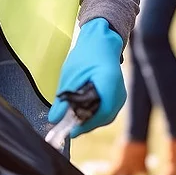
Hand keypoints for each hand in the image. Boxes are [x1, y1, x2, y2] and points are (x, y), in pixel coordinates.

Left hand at [48, 18, 125, 137]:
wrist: (101, 42)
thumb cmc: (86, 55)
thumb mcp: (70, 76)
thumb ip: (63, 99)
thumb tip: (54, 119)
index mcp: (109, 83)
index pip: (101, 113)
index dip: (86, 125)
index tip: (71, 132)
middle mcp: (119, 91)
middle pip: (104, 117)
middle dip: (87, 124)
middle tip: (70, 128)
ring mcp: (121, 94)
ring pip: (107, 116)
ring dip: (91, 120)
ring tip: (74, 120)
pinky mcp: (118, 95)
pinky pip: (108, 111)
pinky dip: (96, 114)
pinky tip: (83, 112)